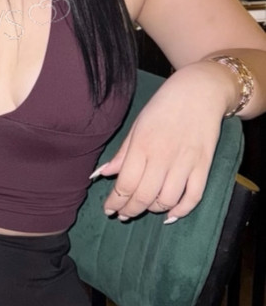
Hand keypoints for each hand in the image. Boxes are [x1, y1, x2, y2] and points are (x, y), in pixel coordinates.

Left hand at [94, 62, 233, 221]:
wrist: (200, 91)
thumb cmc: (164, 105)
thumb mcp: (137, 124)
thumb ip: (123, 152)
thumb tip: (102, 174)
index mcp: (142, 144)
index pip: (125, 184)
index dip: (115, 202)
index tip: (109, 209)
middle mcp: (163, 156)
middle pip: (144, 196)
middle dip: (130, 210)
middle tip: (122, 214)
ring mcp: (185, 162)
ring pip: (167, 200)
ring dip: (152, 210)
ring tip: (144, 208)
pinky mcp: (204, 165)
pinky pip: (193, 196)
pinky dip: (181, 210)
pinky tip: (170, 215)